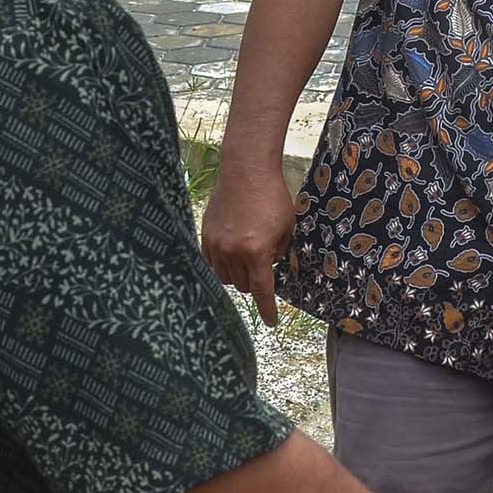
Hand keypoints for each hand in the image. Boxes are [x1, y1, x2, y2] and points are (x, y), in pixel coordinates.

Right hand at [200, 161, 298, 324]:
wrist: (246, 171)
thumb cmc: (273, 197)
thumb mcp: (287, 228)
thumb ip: (280, 253)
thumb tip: (272, 268)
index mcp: (256, 252)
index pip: (261, 291)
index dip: (267, 308)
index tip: (270, 321)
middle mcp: (232, 252)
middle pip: (242, 286)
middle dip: (254, 282)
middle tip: (263, 265)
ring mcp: (215, 244)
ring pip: (224, 277)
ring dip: (237, 275)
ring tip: (247, 258)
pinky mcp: (205, 235)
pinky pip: (210, 263)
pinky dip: (222, 264)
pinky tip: (231, 254)